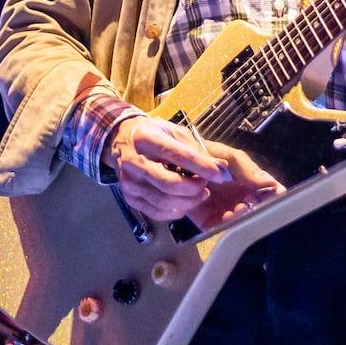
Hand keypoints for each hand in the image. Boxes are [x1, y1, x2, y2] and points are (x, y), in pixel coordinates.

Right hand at [105, 118, 281, 224]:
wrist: (123, 140)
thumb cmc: (154, 134)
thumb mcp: (176, 133)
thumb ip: (198, 150)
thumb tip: (222, 167)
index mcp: (147, 139)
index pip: (178, 156)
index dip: (202, 167)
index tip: (220, 175)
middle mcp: (134, 161)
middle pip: (170, 184)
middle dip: (194, 188)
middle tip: (206, 185)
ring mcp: (129, 182)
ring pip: (164, 201)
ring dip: (188, 201)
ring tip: (200, 194)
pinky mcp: (129, 197)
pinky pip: (156, 212)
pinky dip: (175, 211)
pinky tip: (184, 203)